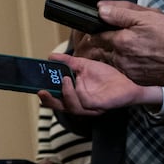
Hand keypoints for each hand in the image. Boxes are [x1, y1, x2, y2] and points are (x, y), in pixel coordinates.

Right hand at [35, 52, 160, 117]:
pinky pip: (82, 103)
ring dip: (64, 94)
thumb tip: (50, 56)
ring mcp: (88, 106)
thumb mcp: (84, 65)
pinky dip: (74, 93)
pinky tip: (73, 82)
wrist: (129, 82)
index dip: (44, 93)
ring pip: (70, 107)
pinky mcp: (97, 106)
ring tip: (64, 79)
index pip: (55, 96)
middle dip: (48, 100)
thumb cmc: (108, 77)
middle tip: (40, 91)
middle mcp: (78, 103)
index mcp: (73, 94)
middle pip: (59, 106)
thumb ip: (67, 62)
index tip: (34, 85)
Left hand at [90, 1, 163, 85]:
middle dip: (107, 40)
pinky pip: (124, 69)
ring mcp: (128, 71)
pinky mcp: (136, 79)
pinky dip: (127, 62)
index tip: (106, 26)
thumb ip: (120, 12)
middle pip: (102, 48)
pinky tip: (140, 56)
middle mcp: (121, 58)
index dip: (100, 28)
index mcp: (121, 41)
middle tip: (124, 35)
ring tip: (136, 45)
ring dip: (116, 52)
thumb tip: (101, 9)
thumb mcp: (148, 16)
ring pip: (112, 59)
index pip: (96, 34)